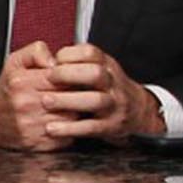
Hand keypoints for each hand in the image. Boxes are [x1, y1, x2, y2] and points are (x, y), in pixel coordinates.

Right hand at [0, 42, 73, 149]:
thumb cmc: (7, 92)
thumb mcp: (15, 63)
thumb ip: (36, 52)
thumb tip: (56, 59)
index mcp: (22, 83)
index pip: (62, 77)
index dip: (71, 76)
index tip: (69, 78)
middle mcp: (27, 105)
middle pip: (70, 97)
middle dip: (75, 94)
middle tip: (72, 92)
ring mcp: (34, 126)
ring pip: (73, 117)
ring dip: (74, 112)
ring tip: (65, 107)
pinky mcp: (41, 143)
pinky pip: (69, 135)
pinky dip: (69, 129)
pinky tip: (60, 122)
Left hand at [38, 44, 165, 143]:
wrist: (137, 110)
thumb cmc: (103, 86)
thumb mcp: (94, 66)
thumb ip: (71, 60)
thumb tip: (46, 58)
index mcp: (105, 65)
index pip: (89, 53)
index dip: (68, 55)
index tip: (52, 62)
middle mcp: (112, 83)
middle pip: (95, 74)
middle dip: (68, 75)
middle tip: (47, 79)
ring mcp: (114, 104)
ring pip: (96, 100)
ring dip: (68, 101)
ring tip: (46, 101)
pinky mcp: (111, 126)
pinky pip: (92, 127)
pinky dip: (71, 128)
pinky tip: (52, 128)